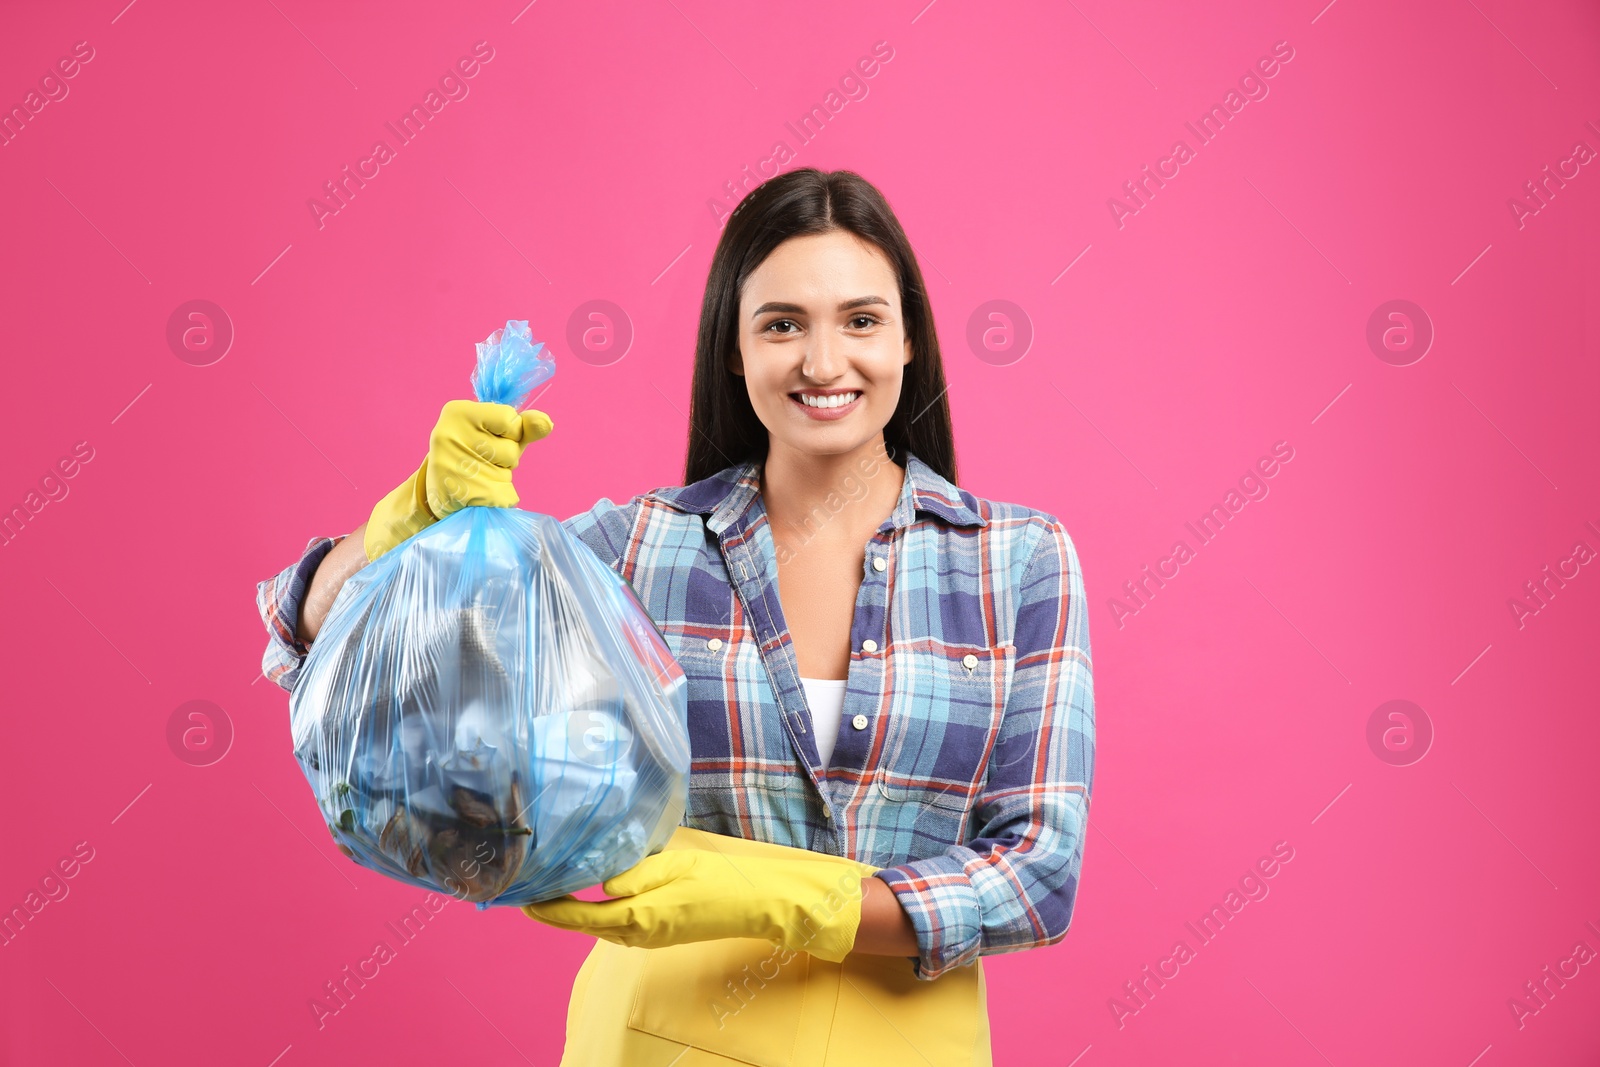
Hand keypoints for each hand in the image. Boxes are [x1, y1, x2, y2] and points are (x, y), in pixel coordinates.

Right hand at [364, 400, 552, 559]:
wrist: (439, 490)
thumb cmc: (474, 453)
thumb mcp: (496, 433)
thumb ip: (524, 427)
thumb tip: (546, 423)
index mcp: (457, 411)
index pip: (510, 418)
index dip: (510, 431)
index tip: (489, 436)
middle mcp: (450, 435)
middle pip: (511, 447)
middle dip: (507, 456)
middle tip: (482, 459)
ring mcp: (453, 465)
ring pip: (509, 471)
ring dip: (503, 475)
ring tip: (479, 474)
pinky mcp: (462, 494)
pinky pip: (506, 495)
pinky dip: (501, 496)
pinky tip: (481, 492)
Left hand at [523, 827, 880, 962]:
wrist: (758, 904)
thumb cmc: (718, 880)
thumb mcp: (671, 865)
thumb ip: (631, 873)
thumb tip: (599, 881)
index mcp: (637, 917)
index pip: (576, 915)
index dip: (546, 906)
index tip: (522, 894)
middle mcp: (636, 934)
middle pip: (583, 923)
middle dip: (555, 907)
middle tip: (532, 881)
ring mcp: (648, 938)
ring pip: (599, 925)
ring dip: (575, 909)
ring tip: (554, 884)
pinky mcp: (659, 934)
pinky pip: (618, 924)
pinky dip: (597, 911)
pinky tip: (592, 892)